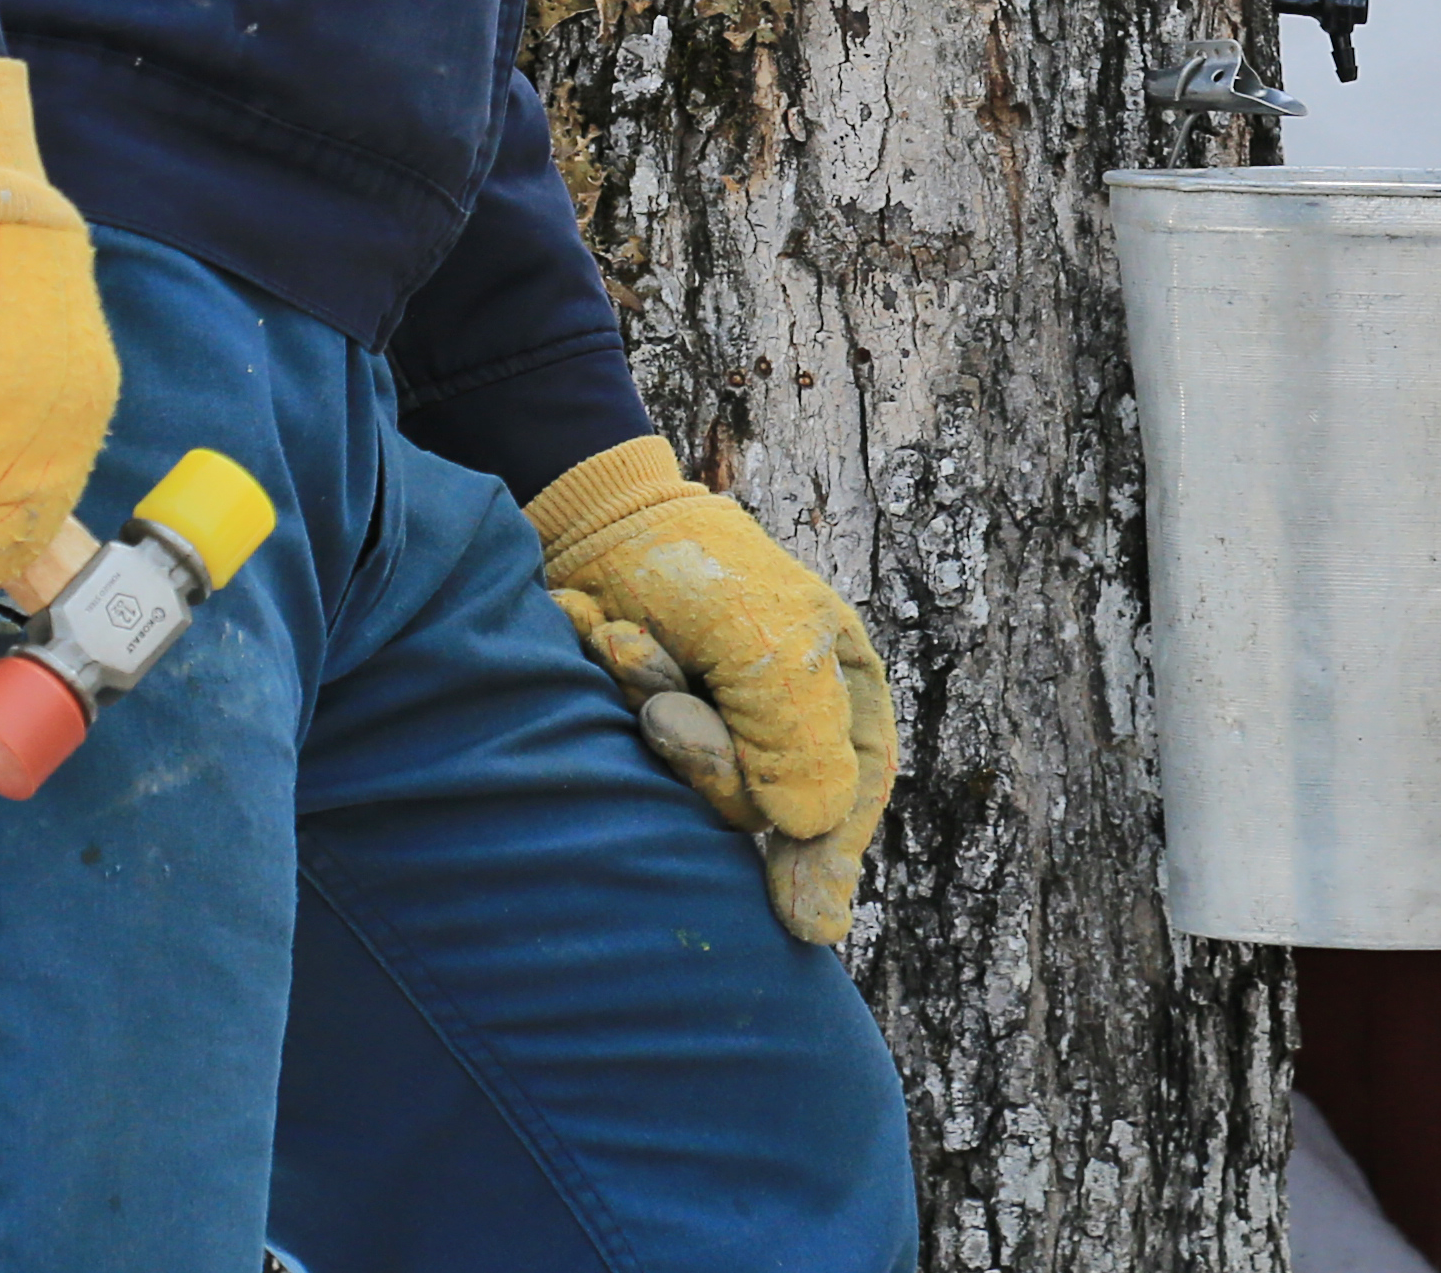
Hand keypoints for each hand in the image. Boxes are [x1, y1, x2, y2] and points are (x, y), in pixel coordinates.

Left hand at [529, 438, 898, 947]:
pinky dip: (611, 701)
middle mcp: (781, 721)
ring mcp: (713, 729)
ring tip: (620, 640)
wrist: (588, 514)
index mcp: (838, 689)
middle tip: (658, 709)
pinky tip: (597, 638)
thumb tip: (809, 834)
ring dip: (648, 710)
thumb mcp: (768, 638)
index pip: (851, 794)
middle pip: (758, 807)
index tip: (803, 927)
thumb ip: (799, 735)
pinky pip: (634, 770)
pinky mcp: (648, 733)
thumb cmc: (695, 562)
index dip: (830, 861)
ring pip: (690, 789)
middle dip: (700, 757)